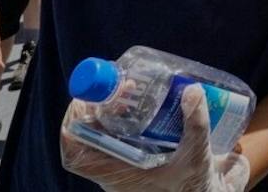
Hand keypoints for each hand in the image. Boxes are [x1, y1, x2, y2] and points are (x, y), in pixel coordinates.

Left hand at [60, 83, 249, 191]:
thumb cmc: (194, 187)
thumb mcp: (196, 157)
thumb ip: (196, 124)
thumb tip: (192, 90)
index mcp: (119, 176)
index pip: (75, 156)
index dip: (71, 126)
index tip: (84, 99)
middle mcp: (116, 170)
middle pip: (89, 136)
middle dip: (99, 106)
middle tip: (122, 85)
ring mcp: (124, 165)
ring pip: (103, 134)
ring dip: (110, 109)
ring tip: (132, 88)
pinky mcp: (136, 160)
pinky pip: (118, 136)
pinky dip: (124, 117)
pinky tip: (144, 103)